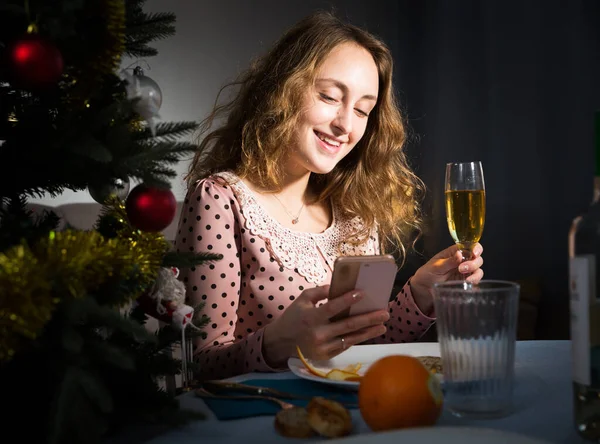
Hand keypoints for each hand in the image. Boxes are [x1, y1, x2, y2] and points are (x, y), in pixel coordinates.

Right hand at [262, 285, 389, 365]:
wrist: (281, 342)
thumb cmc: (293, 317)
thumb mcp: (302, 300)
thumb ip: (319, 292)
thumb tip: (337, 287)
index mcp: (311, 317)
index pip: (332, 308)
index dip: (348, 300)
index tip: (363, 293)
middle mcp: (318, 333)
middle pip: (348, 325)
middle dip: (369, 319)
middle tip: (385, 313)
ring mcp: (322, 347)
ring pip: (350, 338)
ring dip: (369, 332)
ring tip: (383, 326)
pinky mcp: (325, 356)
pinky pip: (345, 346)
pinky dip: (357, 339)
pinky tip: (368, 333)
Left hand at [409, 243, 483, 313]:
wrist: (423, 289)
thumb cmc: (427, 274)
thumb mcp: (436, 266)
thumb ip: (449, 261)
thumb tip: (460, 254)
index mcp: (454, 252)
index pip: (470, 246)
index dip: (476, 248)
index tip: (474, 254)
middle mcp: (462, 261)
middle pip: (477, 258)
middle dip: (473, 263)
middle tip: (462, 269)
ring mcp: (465, 272)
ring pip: (478, 269)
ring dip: (475, 272)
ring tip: (466, 279)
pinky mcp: (465, 282)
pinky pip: (475, 280)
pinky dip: (475, 281)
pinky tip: (468, 283)